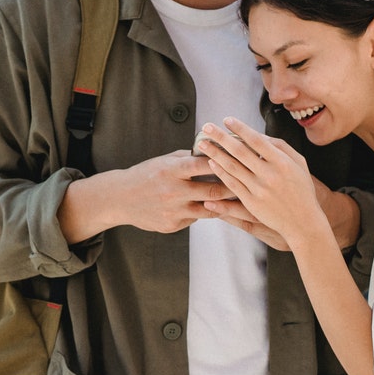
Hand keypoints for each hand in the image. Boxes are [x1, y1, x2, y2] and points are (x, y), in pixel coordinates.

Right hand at [59, 150, 236, 240]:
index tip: (244, 161)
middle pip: (214, 190)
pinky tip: (218, 211)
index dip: (227, 162)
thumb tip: (213, 149)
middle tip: (253, 185)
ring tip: (244, 201)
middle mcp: (174, 191)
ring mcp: (173, 211)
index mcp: (173, 170)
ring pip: (209, 209)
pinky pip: (195, 219)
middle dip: (235, 188)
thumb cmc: (145, 175)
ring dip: (226, 205)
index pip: (206, 164)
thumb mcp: (164, 160)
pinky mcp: (172, 225)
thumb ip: (187, 158)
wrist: (120, 198)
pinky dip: (206, 213)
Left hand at [196, 119, 329, 249]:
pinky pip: (232, 184)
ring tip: (203, 144)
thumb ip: (281, 147)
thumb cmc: (302, 190)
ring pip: (232, 167)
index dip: (240, 128)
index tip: (227, 119)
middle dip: (221, 137)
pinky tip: (212, 163)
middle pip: (240, 151)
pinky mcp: (251, 202)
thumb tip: (260, 136)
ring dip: (215, 153)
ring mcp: (259, 189)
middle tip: (207, 127)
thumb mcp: (299, 164)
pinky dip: (221, 172)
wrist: (303, 221)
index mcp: (282, 162)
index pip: (256, 140)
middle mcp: (269, 174)